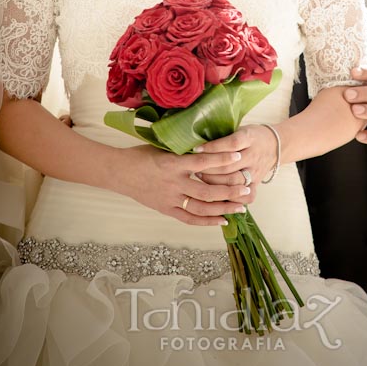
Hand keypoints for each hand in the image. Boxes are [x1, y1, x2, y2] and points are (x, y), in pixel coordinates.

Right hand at [114, 144, 253, 226]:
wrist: (119, 172)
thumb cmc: (142, 155)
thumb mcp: (163, 147)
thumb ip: (184, 149)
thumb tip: (209, 144)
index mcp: (173, 163)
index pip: (203, 162)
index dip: (222, 160)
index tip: (239, 158)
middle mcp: (173, 182)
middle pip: (207, 190)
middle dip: (230, 190)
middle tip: (247, 188)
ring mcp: (170, 199)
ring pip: (202, 208)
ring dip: (223, 208)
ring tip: (240, 207)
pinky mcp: (166, 210)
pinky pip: (190, 219)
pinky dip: (207, 221)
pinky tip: (222, 220)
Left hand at [195, 124, 277, 191]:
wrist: (275, 145)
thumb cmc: (251, 136)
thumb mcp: (240, 128)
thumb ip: (224, 135)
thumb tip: (197, 138)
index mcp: (249, 138)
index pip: (231, 144)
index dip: (213, 147)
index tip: (196, 149)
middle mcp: (253, 156)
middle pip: (229, 166)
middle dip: (209, 168)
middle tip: (193, 167)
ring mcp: (255, 171)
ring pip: (234, 181)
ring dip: (215, 182)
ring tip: (200, 178)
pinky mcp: (257, 184)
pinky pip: (246, 195)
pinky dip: (231, 197)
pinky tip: (217, 195)